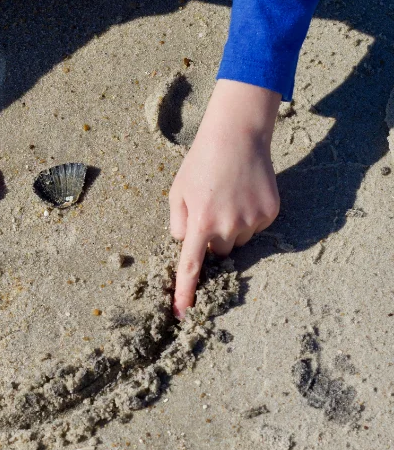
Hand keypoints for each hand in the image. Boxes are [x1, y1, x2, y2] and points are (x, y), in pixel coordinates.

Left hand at [169, 80, 281, 318]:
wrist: (237, 136)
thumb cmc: (200, 163)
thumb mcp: (177, 192)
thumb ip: (178, 224)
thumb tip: (187, 246)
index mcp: (200, 223)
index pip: (191, 267)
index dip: (185, 292)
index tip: (182, 314)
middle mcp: (228, 227)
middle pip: (218, 251)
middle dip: (212, 237)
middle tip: (211, 206)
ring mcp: (253, 221)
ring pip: (238, 241)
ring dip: (231, 227)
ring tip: (228, 195)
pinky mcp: (271, 213)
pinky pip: (255, 228)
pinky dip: (249, 217)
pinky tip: (244, 193)